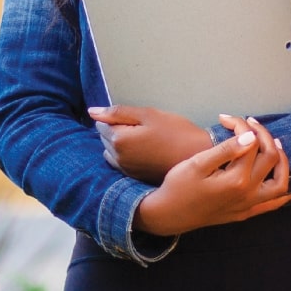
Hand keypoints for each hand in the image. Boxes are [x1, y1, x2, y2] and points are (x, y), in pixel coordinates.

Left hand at [88, 105, 213, 183]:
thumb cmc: (176, 131)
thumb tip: (92, 112)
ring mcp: (125, 170)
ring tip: (143, 139)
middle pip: (104, 138)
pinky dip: (126, 156)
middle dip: (116, 130)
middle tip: (142, 127)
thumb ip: (118, 113)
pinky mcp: (134, 178)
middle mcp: (117, 158)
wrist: (199, 157)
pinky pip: (120, 163)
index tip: (135, 119)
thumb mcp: (148, 115)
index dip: (117, 118)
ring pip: (110, 152)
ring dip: (119, 144)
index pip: (101, 123)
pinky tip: (144, 152)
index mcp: (118, 140)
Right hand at [132, 115, 290, 236]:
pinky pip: (274, 204)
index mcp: (236, 179)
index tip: (227, 119)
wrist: (169, 214)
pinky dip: (286, 193)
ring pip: (280, 182)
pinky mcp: (247, 213)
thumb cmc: (179, 186)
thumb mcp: (197, 164)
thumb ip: (226, 150)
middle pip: (270, 158)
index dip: (241, 125)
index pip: (251, 143)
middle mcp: (249, 194)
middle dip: (263, 135)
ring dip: (281, 161)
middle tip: (249, 123)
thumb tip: (251, 137)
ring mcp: (250, 205)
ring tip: (273, 145)